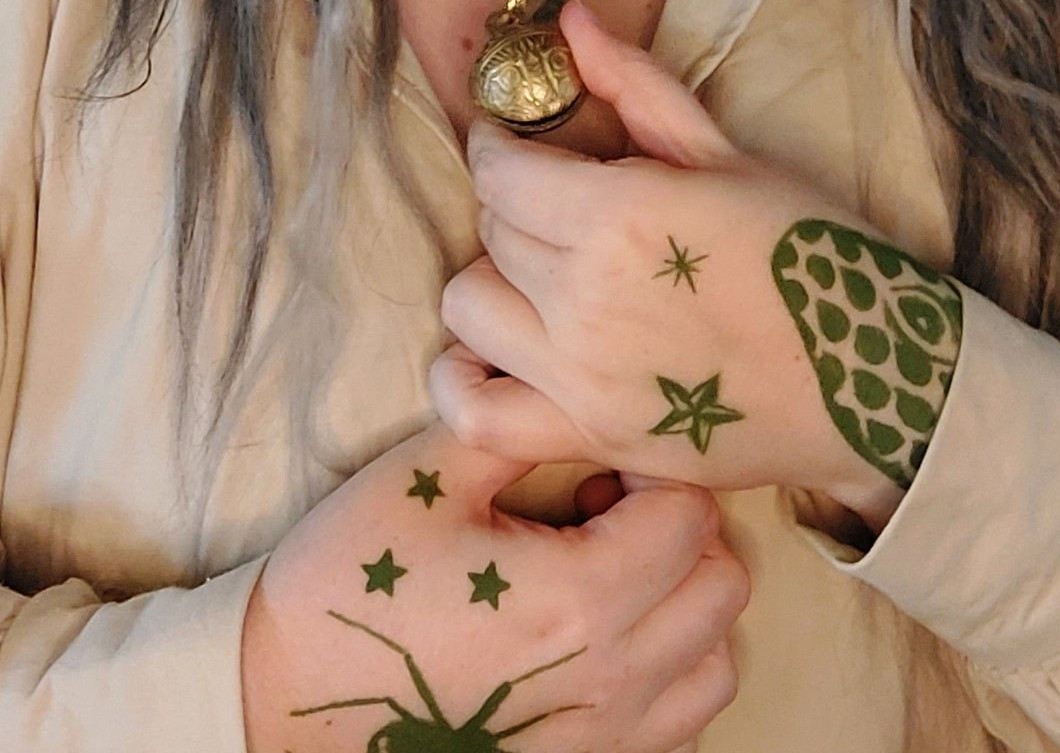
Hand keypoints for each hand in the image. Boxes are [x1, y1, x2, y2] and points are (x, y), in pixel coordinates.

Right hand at [242, 418, 747, 752]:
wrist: (289, 702)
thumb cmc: (356, 584)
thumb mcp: (429, 476)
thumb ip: (522, 425)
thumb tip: (579, 389)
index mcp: (579, 598)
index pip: (691, 511)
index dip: (653, 467)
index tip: (600, 462)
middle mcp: (610, 677)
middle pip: (723, 582)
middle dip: (683, 527)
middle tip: (611, 507)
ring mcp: (604, 735)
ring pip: (718, 659)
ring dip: (689, 603)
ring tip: (617, 573)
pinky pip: (683, 720)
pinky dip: (674, 671)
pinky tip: (610, 636)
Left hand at [434, 0, 904, 530]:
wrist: (875, 377)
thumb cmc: (812, 252)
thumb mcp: (729, 155)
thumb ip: (637, 85)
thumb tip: (570, 19)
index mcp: (620, 216)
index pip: (500, 172)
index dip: (500, 147)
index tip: (517, 143)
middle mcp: (585, 298)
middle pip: (491, 233)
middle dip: (514, 206)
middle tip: (558, 205)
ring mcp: (582, 378)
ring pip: (468, 309)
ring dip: (495, 283)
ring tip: (544, 276)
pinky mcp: (591, 440)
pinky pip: (476, 415)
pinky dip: (466, 385)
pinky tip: (505, 356)